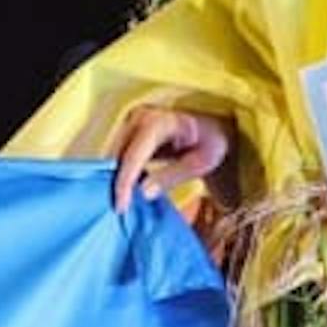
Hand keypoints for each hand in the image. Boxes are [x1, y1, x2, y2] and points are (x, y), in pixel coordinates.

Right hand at [109, 104, 229, 210]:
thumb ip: (171, 176)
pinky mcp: (130, 128)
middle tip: (122, 209)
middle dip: (116, 182)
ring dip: (116, 177)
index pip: (133, 156)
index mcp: (159, 122)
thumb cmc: (211, 142)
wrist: (212, 125)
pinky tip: (127, 189)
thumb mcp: (200, 162)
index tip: (121, 207)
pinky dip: (121, 171)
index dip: (124, 183)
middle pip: (118, 154)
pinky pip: (119, 152)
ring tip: (123, 202)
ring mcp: (133, 121)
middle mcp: (140, 117)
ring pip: (114, 154)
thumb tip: (142, 193)